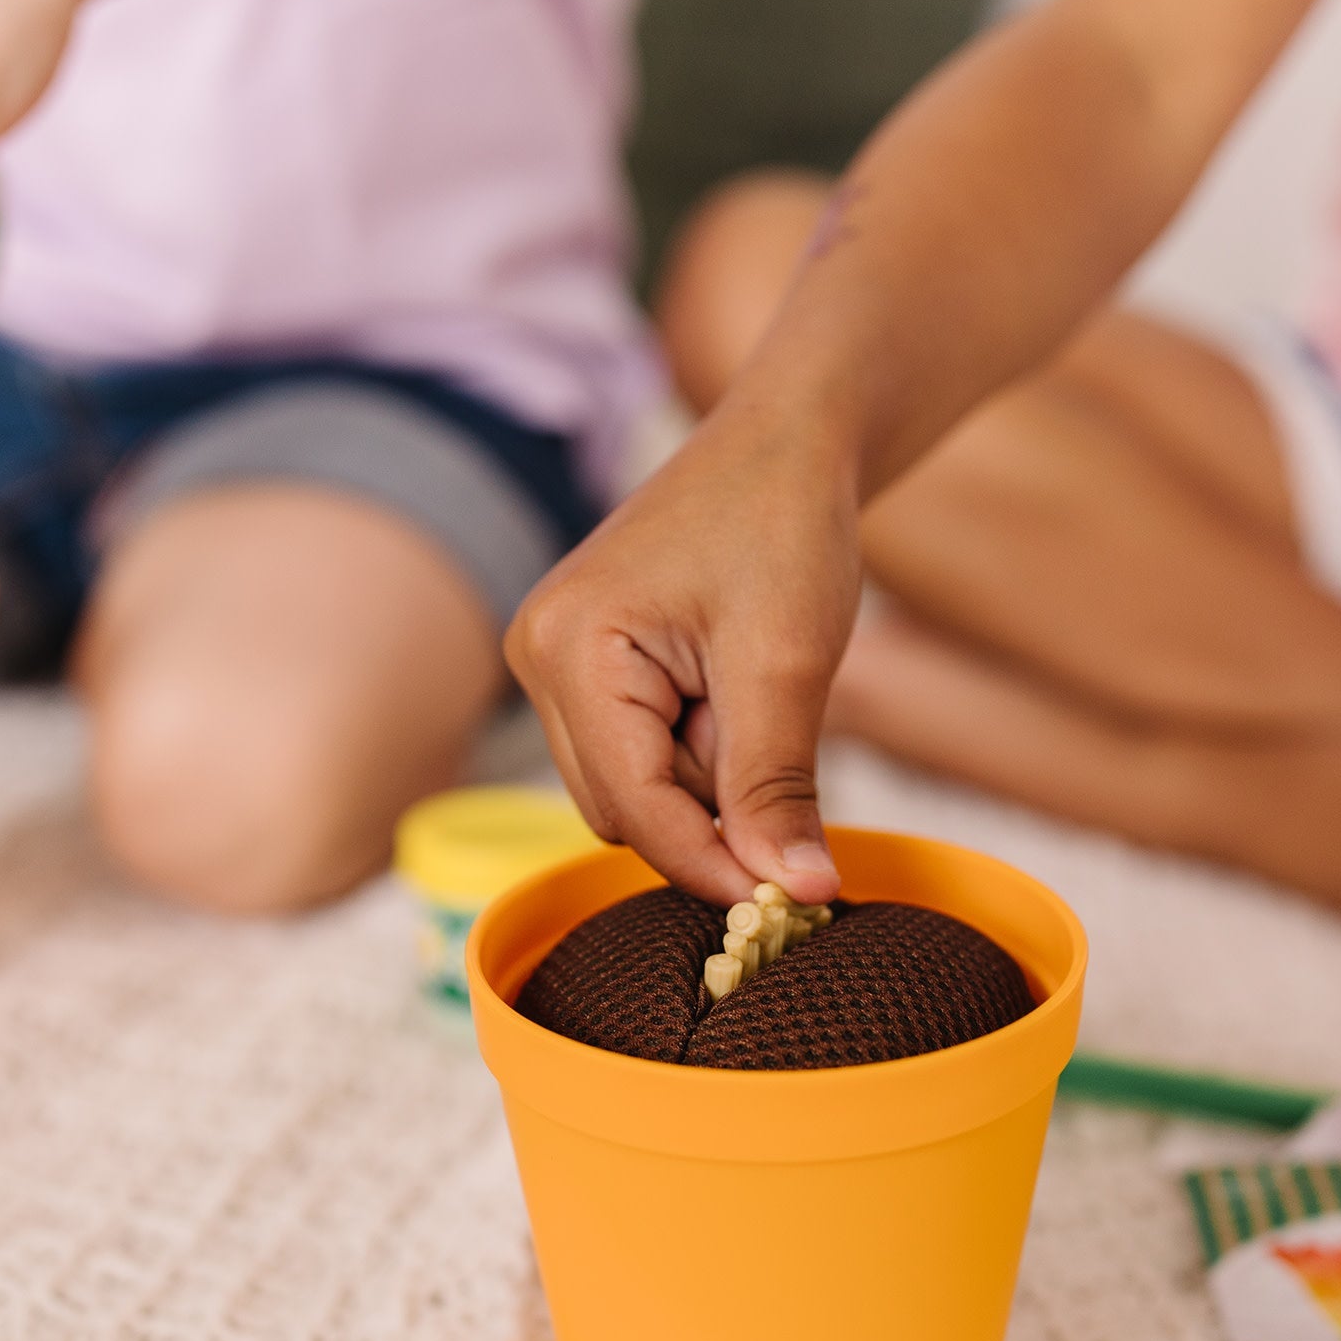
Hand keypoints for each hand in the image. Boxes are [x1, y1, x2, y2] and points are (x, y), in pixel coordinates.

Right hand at [506, 410, 860, 905]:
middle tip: (783, 735)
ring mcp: (556, 663)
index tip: (795, 899)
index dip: (714, 864)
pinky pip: (642, 755)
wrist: (789, 441)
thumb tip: (800, 894)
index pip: (634, 809)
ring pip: (635, 793)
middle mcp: (539, 658)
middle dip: (713, 806)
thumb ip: (777, 788)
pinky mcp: (588, 669)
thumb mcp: (786, 664)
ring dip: (710, 777)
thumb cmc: (784, 523)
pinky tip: (735, 693)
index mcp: (570, 648)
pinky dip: (702, 750)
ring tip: (756, 692)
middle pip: (625, 812)